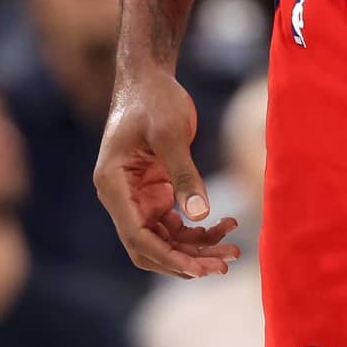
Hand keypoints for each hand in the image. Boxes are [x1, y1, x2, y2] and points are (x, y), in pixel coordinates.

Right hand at [93, 63, 240, 276]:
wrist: (150, 77)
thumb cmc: (154, 99)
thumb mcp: (171, 133)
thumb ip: (185, 174)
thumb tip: (200, 215)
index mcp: (113, 185)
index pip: (137, 236)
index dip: (168, 257)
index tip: (200, 269)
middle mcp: (121, 198)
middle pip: (150, 247)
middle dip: (186, 260)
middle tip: (224, 265)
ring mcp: (137, 198)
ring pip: (165, 240)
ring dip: (197, 249)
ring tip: (233, 250)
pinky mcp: (155, 194)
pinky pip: (175, 225)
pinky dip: (199, 230)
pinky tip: (227, 224)